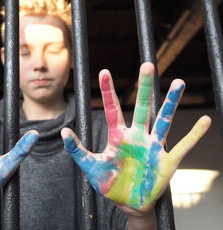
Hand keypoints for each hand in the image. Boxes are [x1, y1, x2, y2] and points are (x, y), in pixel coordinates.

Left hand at [62, 62, 210, 211]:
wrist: (129, 204)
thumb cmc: (110, 184)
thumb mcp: (91, 167)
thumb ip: (78, 150)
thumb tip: (64, 132)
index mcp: (118, 136)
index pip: (112, 109)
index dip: (107, 91)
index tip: (103, 72)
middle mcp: (137, 136)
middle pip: (141, 108)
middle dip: (144, 88)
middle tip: (147, 65)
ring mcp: (153, 147)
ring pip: (163, 120)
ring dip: (171, 103)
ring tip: (179, 83)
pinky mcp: (167, 161)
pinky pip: (183, 146)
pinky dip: (194, 135)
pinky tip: (205, 121)